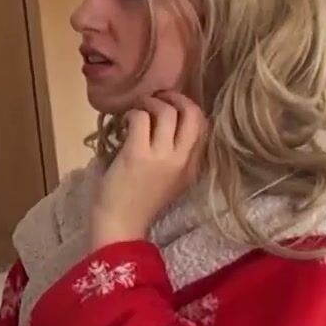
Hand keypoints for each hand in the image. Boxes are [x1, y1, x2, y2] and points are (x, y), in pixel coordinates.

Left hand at [91, 92, 205, 248]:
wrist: (121, 228)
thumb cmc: (139, 205)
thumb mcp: (169, 182)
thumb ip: (174, 157)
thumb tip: (162, 124)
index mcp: (193, 168)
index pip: (204, 128)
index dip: (190, 109)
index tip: (174, 105)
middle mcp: (183, 160)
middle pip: (194, 114)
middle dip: (177, 98)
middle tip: (159, 97)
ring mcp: (162, 157)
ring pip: (167, 112)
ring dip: (151, 103)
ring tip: (138, 108)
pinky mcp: (138, 154)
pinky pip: (140, 118)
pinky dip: (132, 113)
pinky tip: (124, 122)